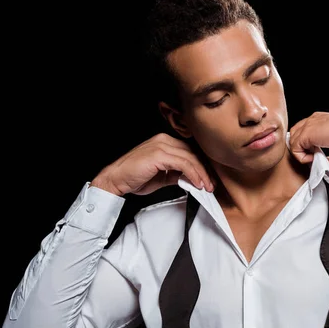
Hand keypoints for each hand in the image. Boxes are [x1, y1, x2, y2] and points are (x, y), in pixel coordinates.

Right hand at [91, 133, 214, 195]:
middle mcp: (163, 140)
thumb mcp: (161, 176)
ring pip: (190, 158)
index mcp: (164, 142)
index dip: (202, 166)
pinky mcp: (159, 154)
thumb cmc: (134, 178)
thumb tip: (191, 179)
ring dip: (202, 174)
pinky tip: (197, 184)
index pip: (189, 152)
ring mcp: (161, 145)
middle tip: (212, 185)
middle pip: (193, 153)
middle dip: (205, 170)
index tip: (209, 179)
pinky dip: (193, 174)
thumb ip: (176, 174)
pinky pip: (183, 164)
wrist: (116, 180)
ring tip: (207, 187)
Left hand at [288, 112, 328, 170]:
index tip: (316, 155)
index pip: (303, 131)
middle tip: (314, 158)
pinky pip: (294, 148)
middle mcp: (313, 120)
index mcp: (321, 120)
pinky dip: (302, 157)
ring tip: (316, 158)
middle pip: (294, 135)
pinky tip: (315, 158)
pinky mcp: (307, 133)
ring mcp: (309, 125)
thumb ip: (328, 158)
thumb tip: (325, 168)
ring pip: (292, 141)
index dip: (305, 146)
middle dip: (301, 149)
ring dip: (302, 153)